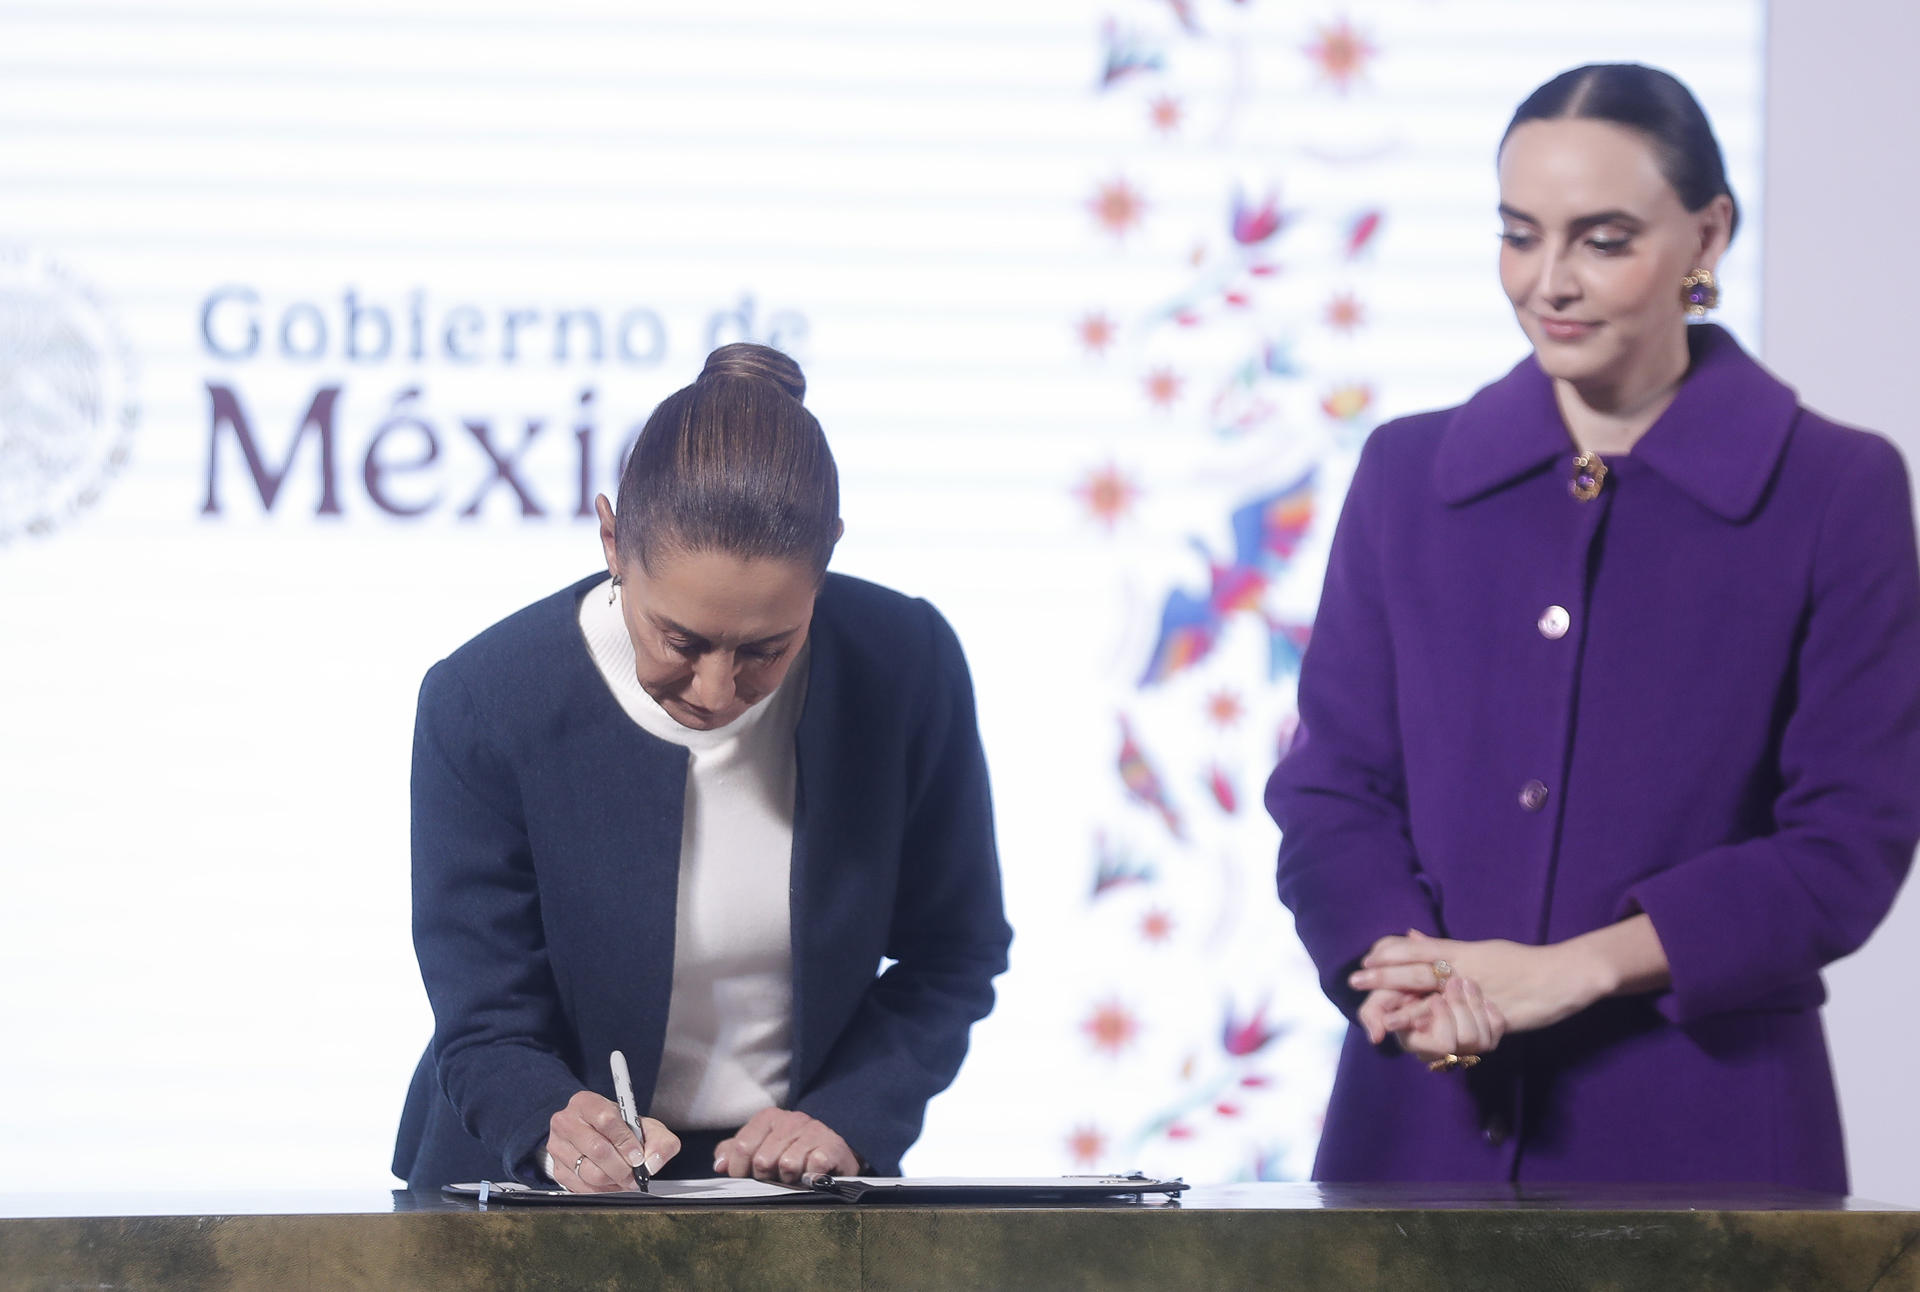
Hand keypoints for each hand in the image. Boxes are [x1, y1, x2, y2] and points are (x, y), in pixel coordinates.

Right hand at [545, 1090, 679, 1192]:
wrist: (596, 1135)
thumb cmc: (620, 1129)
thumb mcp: (645, 1126)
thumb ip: (659, 1140)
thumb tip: (652, 1163)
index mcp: (586, 1102)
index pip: (606, 1119)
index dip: (625, 1141)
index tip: (638, 1156)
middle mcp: (566, 1122)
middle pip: (597, 1149)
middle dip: (622, 1167)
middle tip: (635, 1174)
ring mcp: (558, 1146)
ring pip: (588, 1171)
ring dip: (613, 1181)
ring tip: (625, 1178)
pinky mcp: (556, 1168)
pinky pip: (581, 1187)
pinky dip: (602, 1190)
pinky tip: (612, 1184)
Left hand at [715, 1109, 859, 1185]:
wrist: (832, 1156)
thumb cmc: (789, 1155)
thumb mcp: (759, 1150)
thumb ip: (734, 1154)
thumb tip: (720, 1165)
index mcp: (769, 1118)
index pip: (741, 1147)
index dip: (740, 1171)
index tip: (747, 1178)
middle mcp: (791, 1119)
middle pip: (763, 1160)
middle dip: (766, 1178)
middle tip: (776, 1178)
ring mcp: (814, 1130)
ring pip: (787, 1165)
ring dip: (790, 1180)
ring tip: (795, 1177)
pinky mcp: (833, 1145)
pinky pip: (814, 1167)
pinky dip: (811, 1179)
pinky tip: (813, 1177)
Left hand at [1353, 929, 1606, 1034]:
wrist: (1564, 975)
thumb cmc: (1525, 963)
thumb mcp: (1482, 949)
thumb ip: (1445, 947)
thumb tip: (1413, 934)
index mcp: (1461, 950)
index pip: (1416, 947)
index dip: (1389, 953)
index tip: (1367, 958)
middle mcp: (1462, 965)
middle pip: (1414, 967)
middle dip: (1383, 975)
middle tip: (1355, 981)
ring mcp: (1474, 987)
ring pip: (1427, 988)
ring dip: (1397, 997)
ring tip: (1372, 1006)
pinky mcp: (1486, 1009)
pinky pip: (1451, 1015)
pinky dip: (1426, 1019)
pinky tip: (1406, 1026)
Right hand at [1388, 974, 1507, 1065]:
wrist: (1440, 975)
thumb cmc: (1406, 986)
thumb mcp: (1384, 994)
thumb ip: (1372, 1012)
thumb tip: (1376, 1037)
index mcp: (1415, 1042)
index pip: (1429, 1046)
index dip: (1435, 1023)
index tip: (1435, 999)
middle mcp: (1440, 1050)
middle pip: (1452, 1043)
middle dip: (1455, 1009)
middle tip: (1452, 982)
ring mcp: (1466, 1046)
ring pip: (1474, 1038)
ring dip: (1471, 1004)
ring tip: (1466, 981)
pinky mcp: (1487, 1039)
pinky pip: (1494, 1031)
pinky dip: (1489, 1010)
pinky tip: (1482, 996)